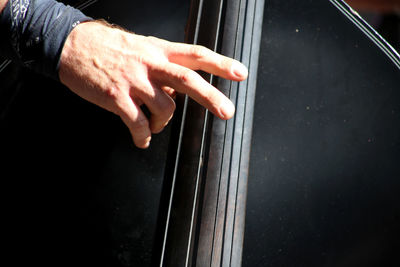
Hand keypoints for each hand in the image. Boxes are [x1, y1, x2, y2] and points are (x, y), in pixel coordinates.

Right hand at [59, 21, 247, 147]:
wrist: (71, 44)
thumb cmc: (108, 47)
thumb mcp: (142, 48)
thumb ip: (163, 68)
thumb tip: (177, 92)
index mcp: (158, 51)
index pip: (196, 55)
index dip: (220, 63)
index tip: (240, 73)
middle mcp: (149, 64)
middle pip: (187, 79)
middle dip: (210, 97)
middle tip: (227, 112)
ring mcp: (133, 81)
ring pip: (164, 107)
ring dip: (163, 123)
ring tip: (154, 126)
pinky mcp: (115, 97)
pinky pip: (137, 123)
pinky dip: (142, 136)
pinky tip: (141, 140)